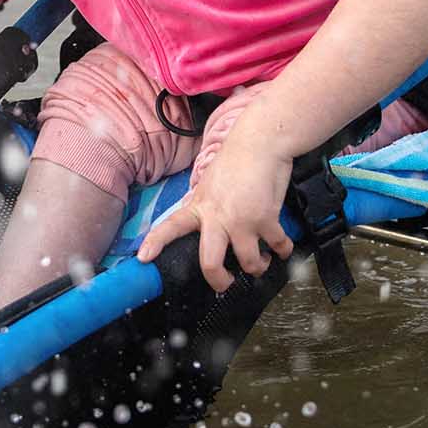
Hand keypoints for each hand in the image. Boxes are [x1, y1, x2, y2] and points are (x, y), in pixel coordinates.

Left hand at [137, 128, 297, 293]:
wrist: (259, 142)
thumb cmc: (236, 161)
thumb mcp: (209, 184)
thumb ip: (204, 208)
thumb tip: (201, 226)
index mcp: (199, 207)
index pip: (170, 226)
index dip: (155, 243)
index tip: (143, 258)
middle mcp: (217, 217)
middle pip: (210, 262)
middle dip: (219, 281)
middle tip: (225, 284)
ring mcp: (241, 221)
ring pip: (248, 262)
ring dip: (257, 267)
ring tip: (260, 262)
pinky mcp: (266, 219)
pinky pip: (277, 246)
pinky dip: (284, 251)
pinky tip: (283, 248)